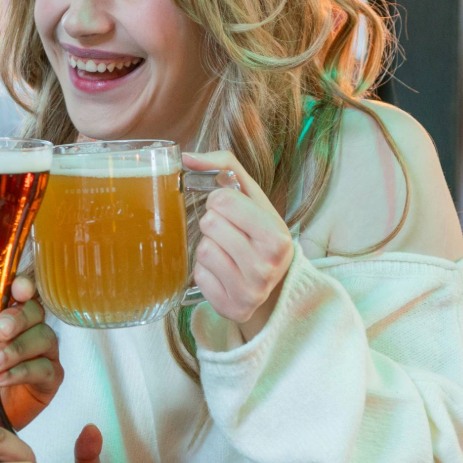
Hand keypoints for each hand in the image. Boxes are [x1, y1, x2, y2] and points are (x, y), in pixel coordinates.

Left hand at [0, 263, 63, 429]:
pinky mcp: (48, 380)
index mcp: (3, 309)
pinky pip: (45, 369)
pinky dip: (21, 373)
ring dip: (16, 350)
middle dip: (18, 319)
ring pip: (44, 338)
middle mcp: (26, 327)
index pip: (23, 287)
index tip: (17, 289)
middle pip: (36, 310)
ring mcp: (40, 353)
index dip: (25, 284)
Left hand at [183, 150, 294, 340]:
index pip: (223, 200)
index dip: (220, 200)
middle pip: (210, 224)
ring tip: (226, 252)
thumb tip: (186, 155)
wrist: (274, 286)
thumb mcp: (254, 198)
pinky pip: (198, 275)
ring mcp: (249, 291)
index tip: (231, 210)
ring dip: (207, 246)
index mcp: (277, 236)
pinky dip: (204, 270)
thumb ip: (225, 168)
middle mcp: (267, 266)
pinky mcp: (230, 307)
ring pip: (202, 250)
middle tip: (228, 232)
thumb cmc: (259, 233)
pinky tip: (222, 272)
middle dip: (213, 223)